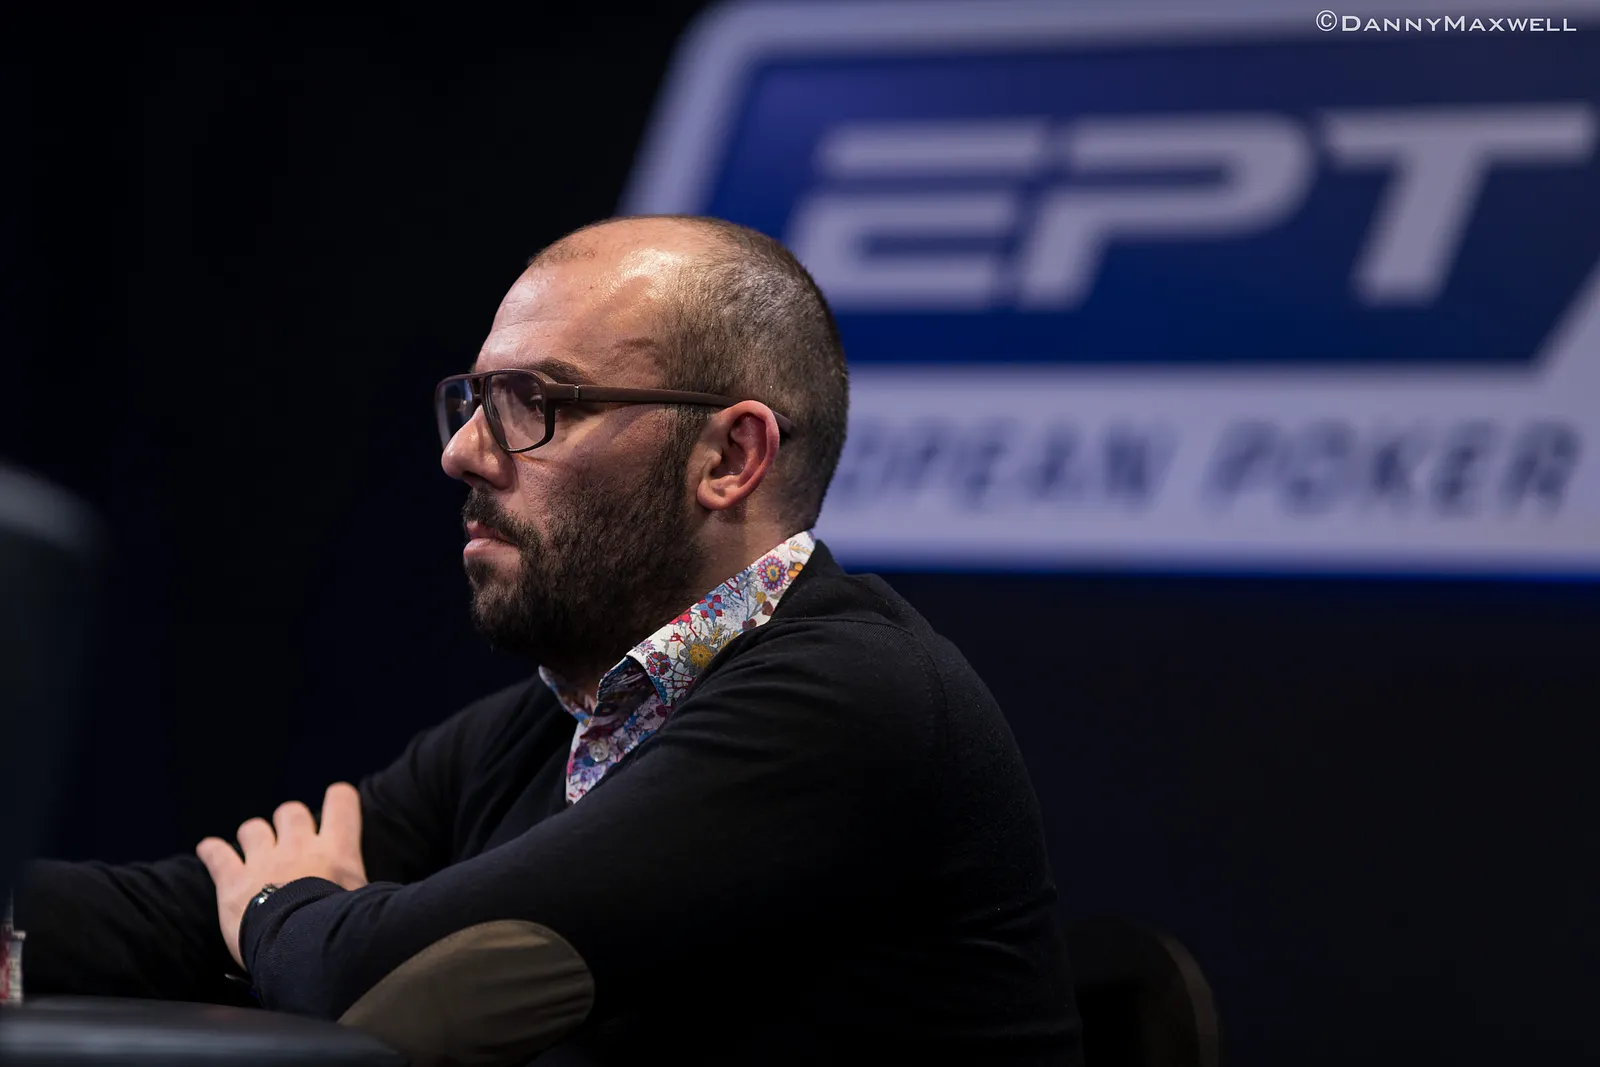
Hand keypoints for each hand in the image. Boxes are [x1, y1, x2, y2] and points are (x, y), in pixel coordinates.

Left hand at [197, 782, 367, 968]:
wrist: (299, 946)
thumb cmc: (342, 929)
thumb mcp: (370, 905)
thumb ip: (374, 891)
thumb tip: (402, 904)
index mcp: (336, 850)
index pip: (342, 802)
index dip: (339, 800)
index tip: (338, 802)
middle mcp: (299, 845)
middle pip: (291, 812)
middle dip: (289, 822)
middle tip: (291, 843)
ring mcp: (263, 859)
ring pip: (253, 828)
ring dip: (254, 836)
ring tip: (255, 851)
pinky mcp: (232, 879)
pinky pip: (216, 853)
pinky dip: (212, 851)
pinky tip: (209, 850)